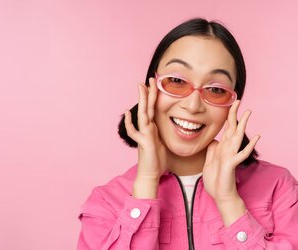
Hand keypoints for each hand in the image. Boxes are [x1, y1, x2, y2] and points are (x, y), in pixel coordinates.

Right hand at [124, 77, 166, 197]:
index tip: (156, 84)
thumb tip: (168, 127)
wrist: (150, 174)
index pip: (154, 108)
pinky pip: (134, 131)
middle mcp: (147, 129)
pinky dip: (130, 122)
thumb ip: (162, 134)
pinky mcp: (143, 142)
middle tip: (149, 78)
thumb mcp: (163, 143)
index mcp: (152, 128)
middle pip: (148, 107)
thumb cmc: (157, 160)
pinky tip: (128, 112)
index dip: (155, 96)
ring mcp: (143, 134)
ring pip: (142, 114)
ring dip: (142, 100)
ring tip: (140, 87)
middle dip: (148, 92)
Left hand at [202, 100, 259, 224]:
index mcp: (223, 148)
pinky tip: (257, 137)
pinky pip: (241, 153)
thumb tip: (215, 140)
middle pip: (233, 128)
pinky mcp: (232, 164)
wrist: (220, 196)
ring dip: (243, 124)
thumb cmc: (216, 181)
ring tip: (249, 113)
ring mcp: (231, 156)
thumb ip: (213, 151)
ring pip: (238, 137)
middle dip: (235, 114)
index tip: (231, 103)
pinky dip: (249, 146)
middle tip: (239, 100)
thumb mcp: (209, 163)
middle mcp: (229, 149)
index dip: (229, 116)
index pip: (227, 128)